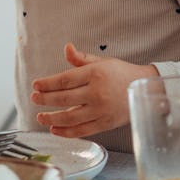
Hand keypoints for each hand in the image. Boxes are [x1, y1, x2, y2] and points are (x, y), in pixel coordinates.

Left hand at [30, 43, 158, 137]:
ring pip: (70, 117)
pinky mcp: (105, 124)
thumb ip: (81, 59)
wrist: (146, 89)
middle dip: (45, 99)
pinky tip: (55, 130)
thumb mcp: (102, 61)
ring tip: (40, 117)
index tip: (36, 85)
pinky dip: (66, 132)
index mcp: (95, 74)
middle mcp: (97, 92)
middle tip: (34, 98)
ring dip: (52, 118)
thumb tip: (66, 48)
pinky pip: (82, 130)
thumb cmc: (121, 73)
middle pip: (64, 98)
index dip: (47, 83)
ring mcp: (101, 110)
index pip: (65, 80)